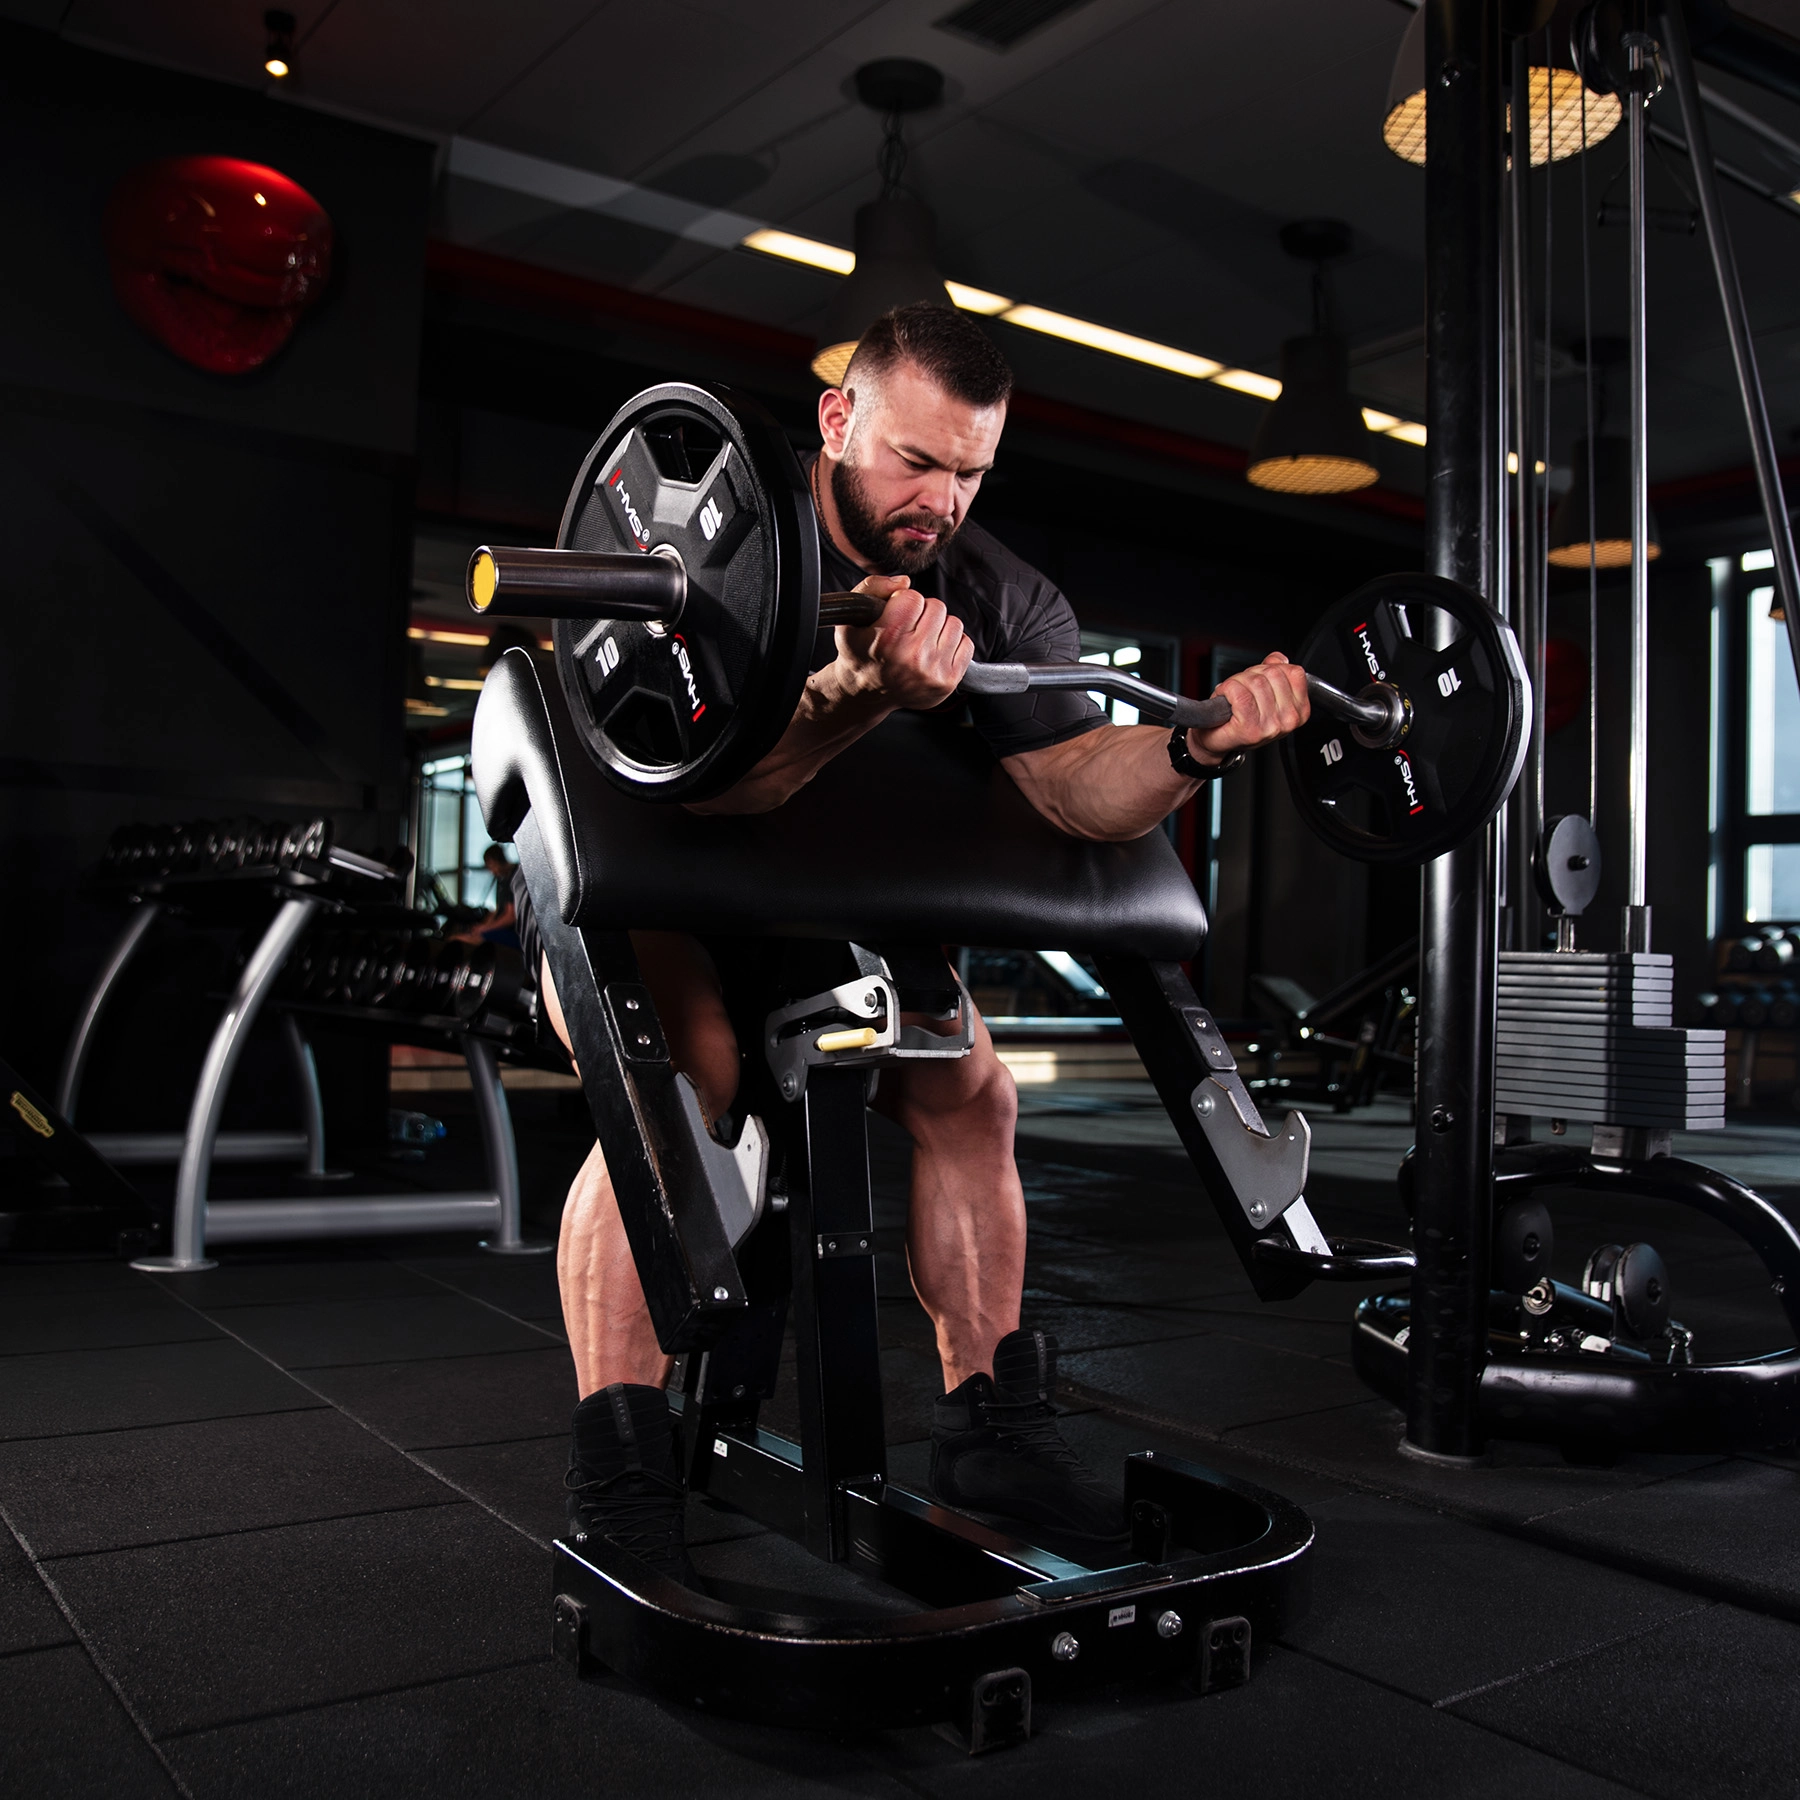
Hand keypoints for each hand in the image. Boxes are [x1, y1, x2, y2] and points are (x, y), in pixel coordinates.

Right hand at [834, 574, 973, 710]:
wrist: (866, 693)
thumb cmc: (860, 653)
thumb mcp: (853, 616)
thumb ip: (873, 587)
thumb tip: (905, 582)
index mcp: (887, 638)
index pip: (913, 597)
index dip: (903, 601)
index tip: (895, 615)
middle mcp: (912, 656)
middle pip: (937, 607)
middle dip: (923, 613)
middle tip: (908, 630)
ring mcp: (932, 671)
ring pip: (954, 624)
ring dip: (939, 628)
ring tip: (920, 641)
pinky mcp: (948, 681)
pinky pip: (966, 644)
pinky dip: (952, 644)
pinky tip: (933, 652)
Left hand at [1187, 652, 1309, 764]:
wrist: (1215, 740)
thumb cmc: (1239, 718)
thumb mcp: (1264, 693)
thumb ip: (1276, 672)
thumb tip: (1279, 659)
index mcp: (1300, 711)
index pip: (1294, 672)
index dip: (1271, 668)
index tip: (1259, 679)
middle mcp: (1289, 720)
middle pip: (1273, 673)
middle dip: (1252, 674)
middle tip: (1242, 689)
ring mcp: (1271, 726)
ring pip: (1255, 681)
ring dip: (1237, 682)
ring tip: (1233, 696)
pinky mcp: (1250, 728)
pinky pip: (1239, 693)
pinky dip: (1226, 690)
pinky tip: (1225, 699)